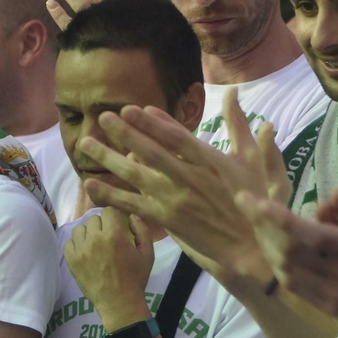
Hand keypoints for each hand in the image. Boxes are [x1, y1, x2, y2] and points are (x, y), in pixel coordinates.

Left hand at [64, 207, 155, 330]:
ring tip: (94, 244)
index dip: (113, 217)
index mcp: (114, 235)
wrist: (119, 302)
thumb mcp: (147, 254)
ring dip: (87, 234)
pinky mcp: (71, 260)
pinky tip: (84, 253)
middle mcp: (95, 239)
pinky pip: (69, 243)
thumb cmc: (136, 278)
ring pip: (79, 229)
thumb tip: (131, 216)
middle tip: (107, 238)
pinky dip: (76, 245)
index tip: (116, 226)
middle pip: (93, 219)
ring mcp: (80, 249)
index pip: (108, 211)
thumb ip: (142, 231)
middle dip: (101, 225)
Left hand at [76, 90, 277, 283]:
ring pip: (136, 175)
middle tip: (103, 117)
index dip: (153, 122)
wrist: (250, 245)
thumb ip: (238, 124)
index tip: (133, 108)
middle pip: (151, 151)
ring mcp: (176, 199)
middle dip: (125, 132)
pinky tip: (90, 186)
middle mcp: (190, 178)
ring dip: (109, 158)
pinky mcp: (167, 219)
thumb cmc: (252, 199)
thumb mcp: (250, 158)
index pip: (177, 136)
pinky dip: (111, 195)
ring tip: (86, 143)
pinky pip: (133, 205)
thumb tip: (232, 93)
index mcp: (210, 160)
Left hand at [235, 148, 337, 337]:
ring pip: (285, 271)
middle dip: (261, 226)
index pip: (305, 234)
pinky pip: (295, 287)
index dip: (273, 217)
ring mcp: (334, 295)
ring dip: (267, 246)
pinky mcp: (331, 308)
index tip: (251, 199)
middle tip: (247, 204)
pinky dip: (280, 266)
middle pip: (286, 252)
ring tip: (257, 223)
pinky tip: (275, 248)